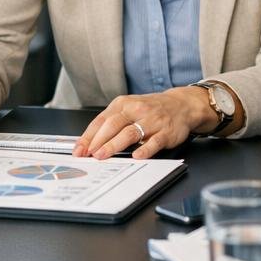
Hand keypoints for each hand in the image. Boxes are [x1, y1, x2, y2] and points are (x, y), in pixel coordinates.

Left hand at [74, 87, 207, 159]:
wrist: (181, 105)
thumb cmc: (150, 109)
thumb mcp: (128, 109)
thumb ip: (111, 123)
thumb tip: (89, 143)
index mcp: (123, 104)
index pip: (101, 121)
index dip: (88, 136)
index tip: (79, 149)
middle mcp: (136, 110)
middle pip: (113, 125)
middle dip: (98, 141)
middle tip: (89, 154)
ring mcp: (152, 121)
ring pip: (130, 133)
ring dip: (114, 145)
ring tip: (103, 155)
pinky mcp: (165, 132)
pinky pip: (154, 142)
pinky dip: (144, 150)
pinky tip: (136, 157)